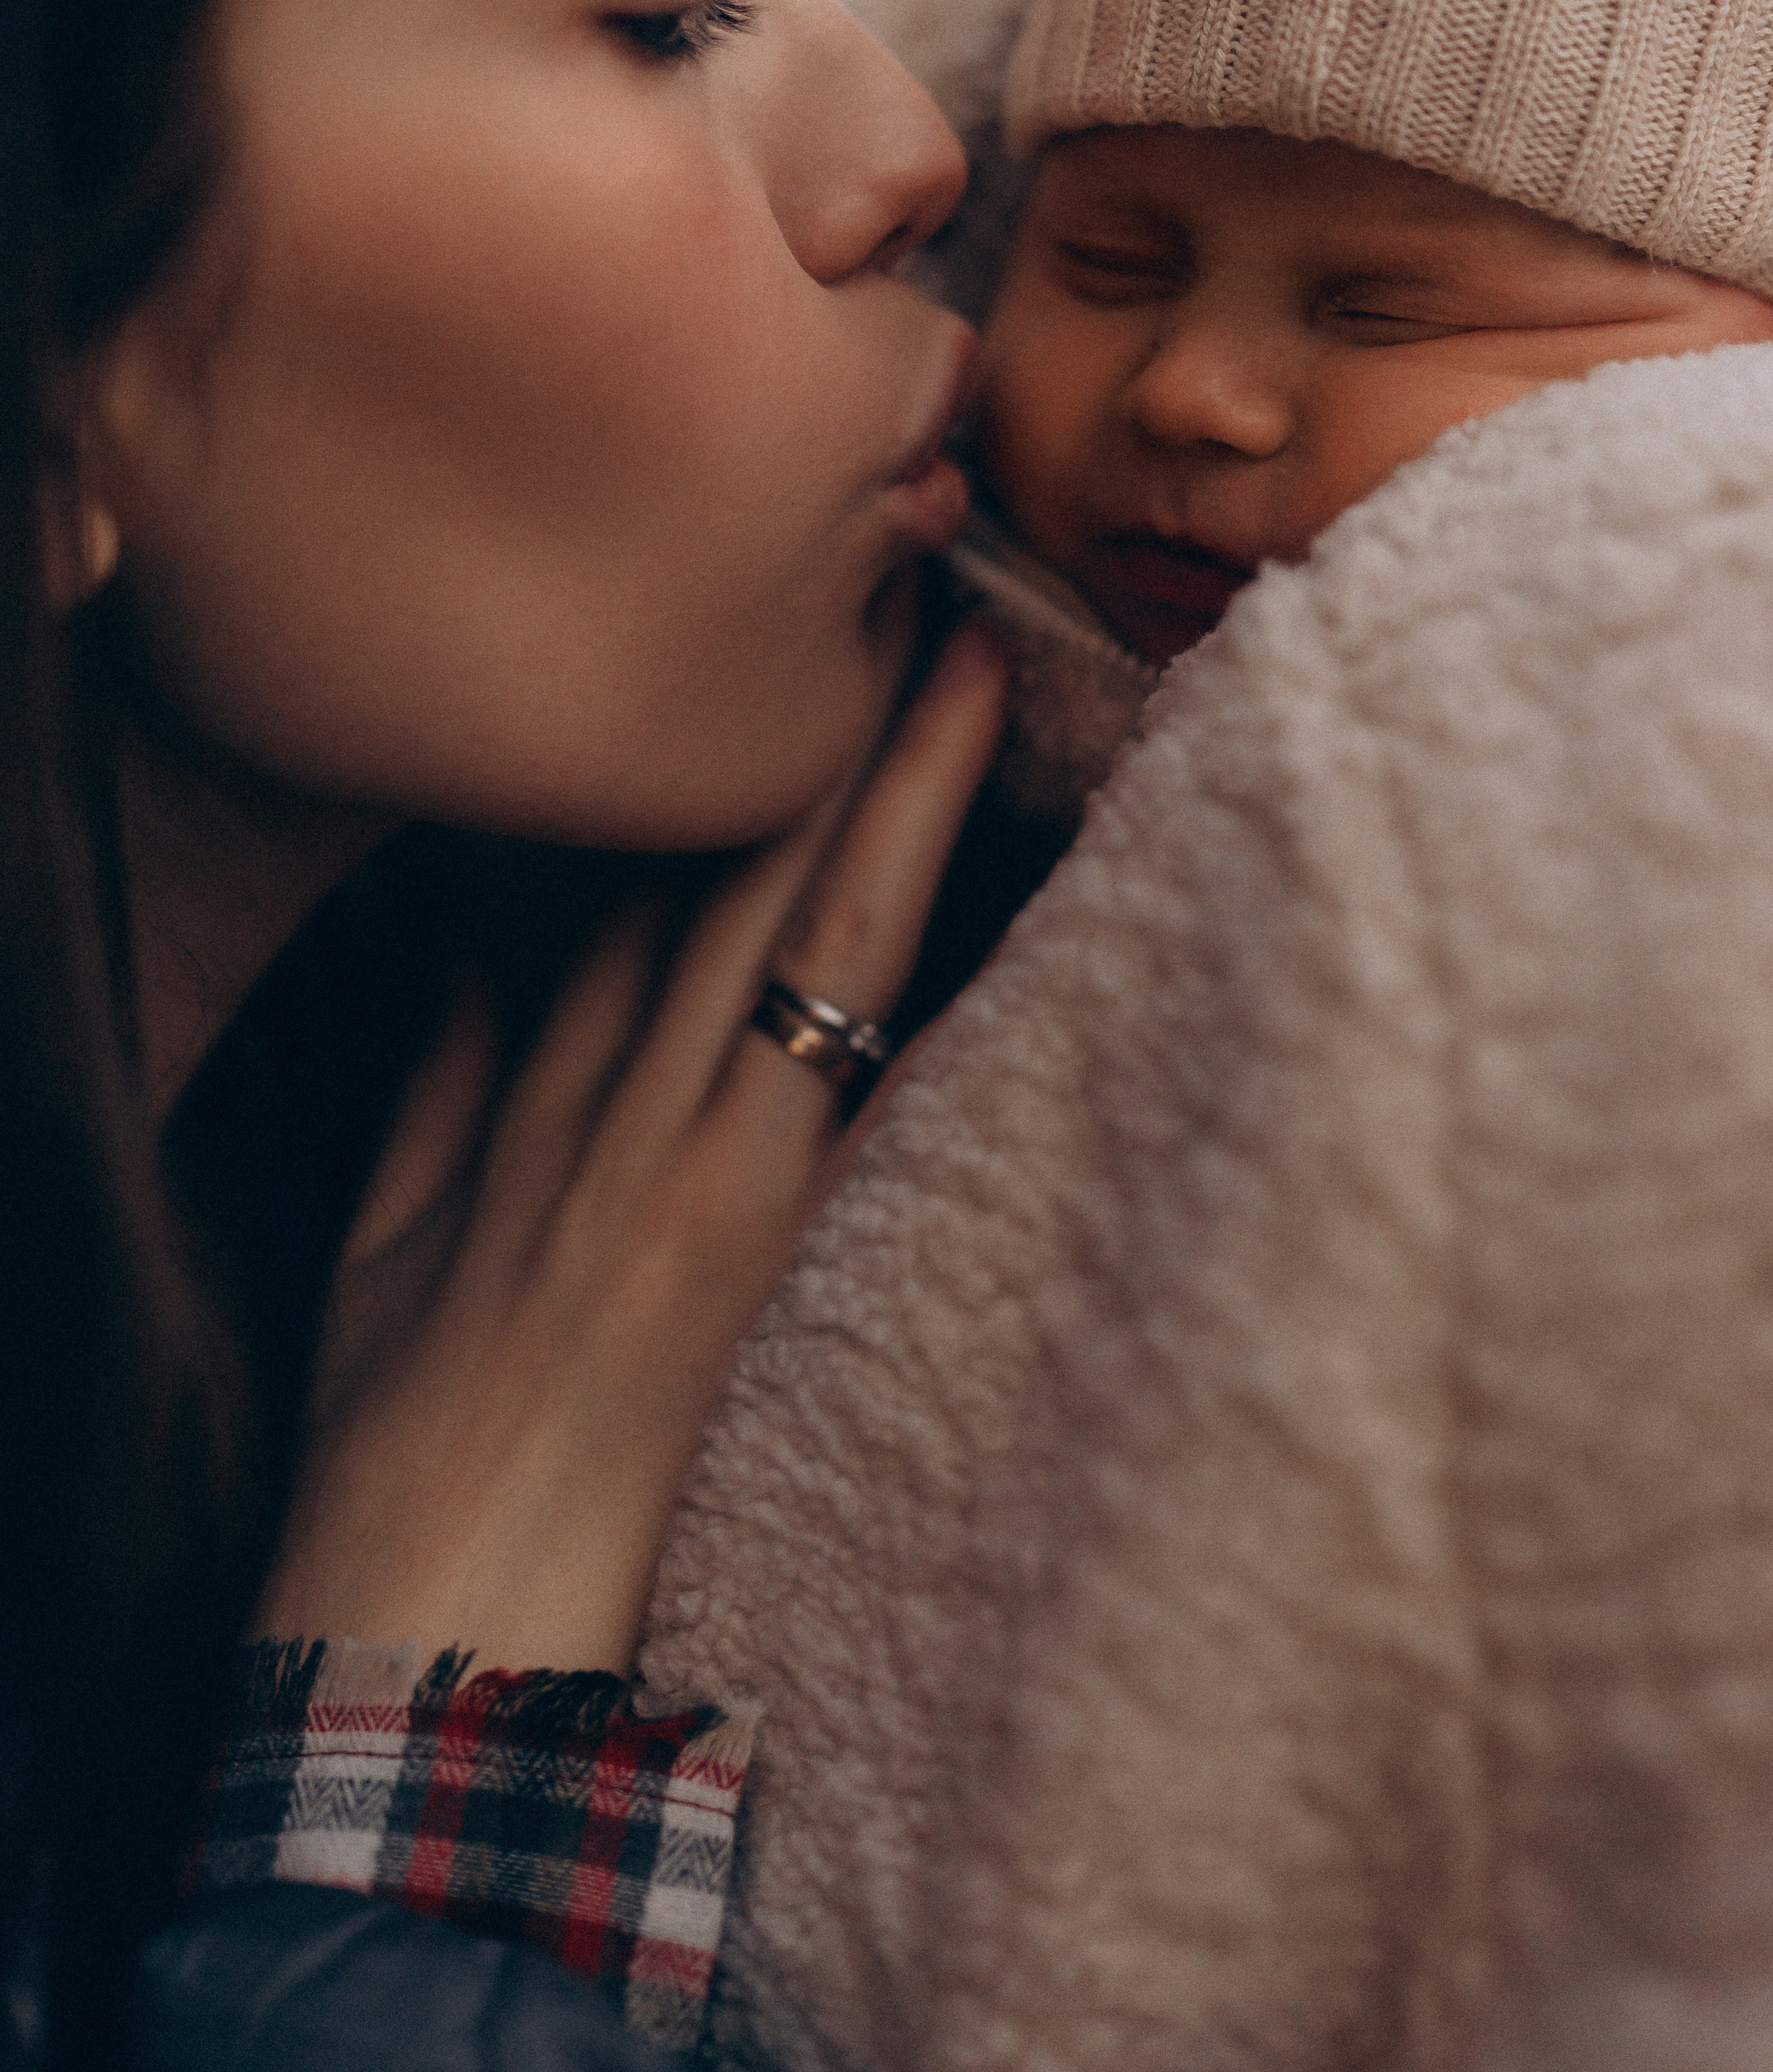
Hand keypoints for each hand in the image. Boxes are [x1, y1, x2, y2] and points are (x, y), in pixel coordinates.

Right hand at [256, 622, 1007, 1673]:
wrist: (421, 1600)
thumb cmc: (403, 1432)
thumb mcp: (386, 1231)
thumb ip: (446, 1083)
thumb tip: (476, 964)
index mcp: (541, 1080)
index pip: (645, 879)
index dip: (729, 759)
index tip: (801, 656)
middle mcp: (618, 1082)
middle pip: (732, 862)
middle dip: (828, 723)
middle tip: (915, 586)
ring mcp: (683, 1141)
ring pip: (793, 918)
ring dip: (883, 783)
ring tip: (966, 659)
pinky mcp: (737, 1222)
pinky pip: (837, 1047)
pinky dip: (898, 932)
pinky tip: (973, 848)